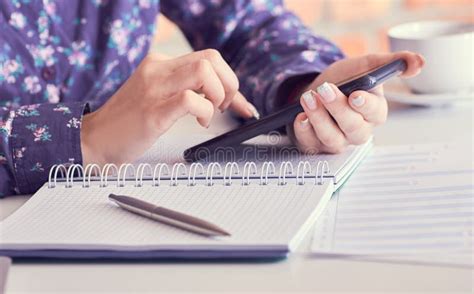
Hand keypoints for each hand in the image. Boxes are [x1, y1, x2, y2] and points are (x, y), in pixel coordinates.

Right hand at [81, 49, 256, 165]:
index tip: (239, 102)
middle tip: (224, 106)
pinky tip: (199, 122)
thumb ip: (187, 90)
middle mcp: (158, 69)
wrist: (94, 140)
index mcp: (160, 64)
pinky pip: (190, 99)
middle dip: (230, 84)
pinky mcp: (153, 111)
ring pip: (204, 71)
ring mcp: (154, 89)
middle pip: (211, 57)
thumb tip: (226, 97)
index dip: (230, 79)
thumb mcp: (158, 96)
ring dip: (219, 95)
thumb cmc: (129, 122)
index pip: (208, 58)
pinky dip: (205, 111)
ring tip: (210, 113)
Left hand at [289, 51, 424, 153]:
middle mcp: (357, 130)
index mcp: (374, 112)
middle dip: (337, 108)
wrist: (316, 90)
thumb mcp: (364, 66)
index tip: (355, 95)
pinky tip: (300, 118)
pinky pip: (311, 145)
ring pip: (331, 138)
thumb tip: (419, 63)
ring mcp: (337, 140)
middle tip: (324, 90)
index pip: (375, 113)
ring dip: (318, 118)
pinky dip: (304, 131)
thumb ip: (389, 63)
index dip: (366, 106)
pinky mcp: (316, 146)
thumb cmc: (344, 81)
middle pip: (352, 127)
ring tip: (307, 98)